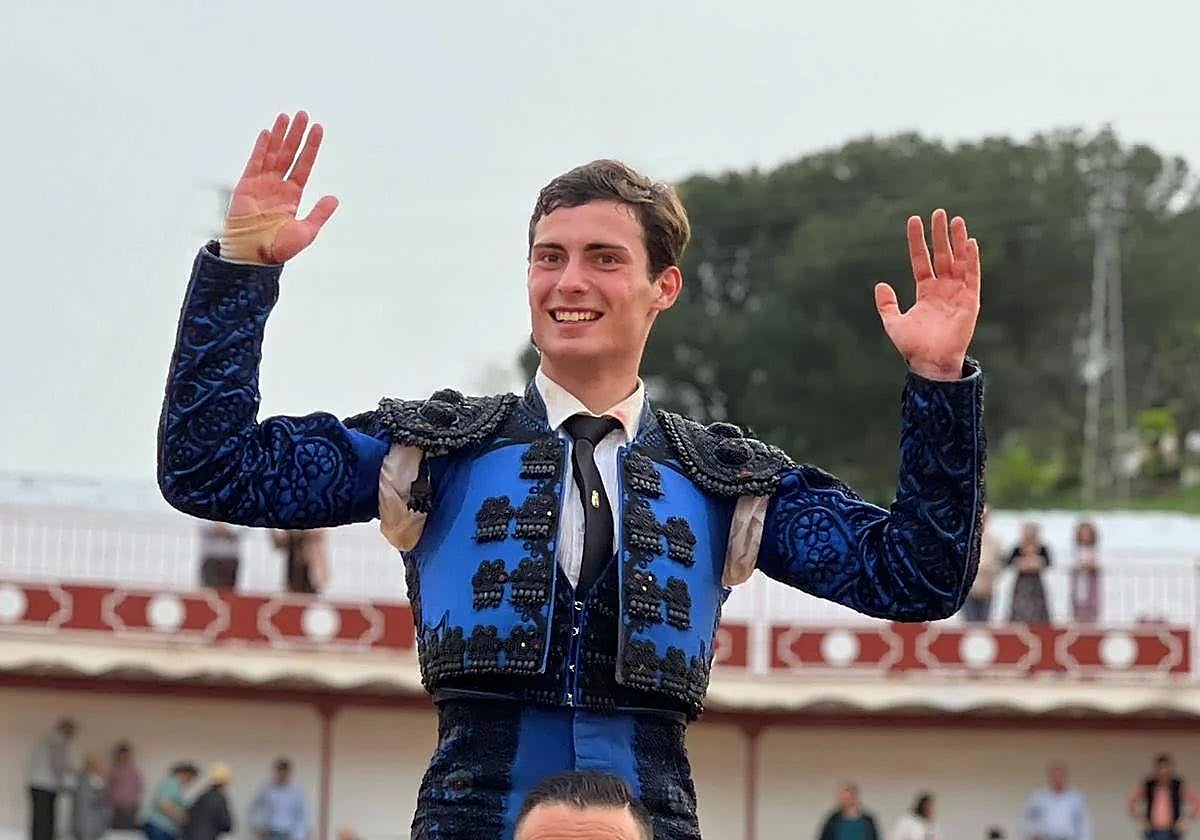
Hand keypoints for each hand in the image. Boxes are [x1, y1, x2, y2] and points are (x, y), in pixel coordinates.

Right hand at [223, 111, 338, 263]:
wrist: (255, 255)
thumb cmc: (279, 248)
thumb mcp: (306, 231)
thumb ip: (319, 214)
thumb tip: (334, 198)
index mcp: (292, 195)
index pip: (304, 165)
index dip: (311, 148)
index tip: (318, 129)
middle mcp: (277, 186)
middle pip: (289, 154)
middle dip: (297, 135)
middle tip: (304, 115)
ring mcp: (261, 184)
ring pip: (273, 153)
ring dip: (280, 135)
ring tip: (287, 116)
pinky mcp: (246, 185)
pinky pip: (255, 162)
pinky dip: (261, 147)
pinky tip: (268, 132)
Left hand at [875, 209, 980, 380]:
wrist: (930, 362)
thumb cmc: (913, 346)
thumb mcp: (893, 322)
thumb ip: (887, 304)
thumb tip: (880, 284)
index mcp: (925, 292)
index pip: (921, 260)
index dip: (918, 242)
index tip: (914, 220)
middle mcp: (942, 289)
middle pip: (942, 255)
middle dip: (940, 235)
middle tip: (939, 212)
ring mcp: (957, 293)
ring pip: (959, 261)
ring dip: (958, 241)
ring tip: (956, 220)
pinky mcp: (970, 301)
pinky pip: (972, 276)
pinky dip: (972, 259)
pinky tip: (970, 242)